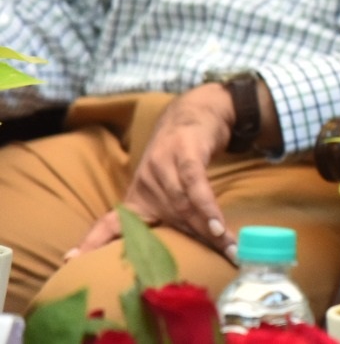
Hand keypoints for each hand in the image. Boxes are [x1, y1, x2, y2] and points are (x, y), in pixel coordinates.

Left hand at [71, 85, 234, 259]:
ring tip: (227, 251)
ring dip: (207, 232)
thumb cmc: (183, 156)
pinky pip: (196, 185)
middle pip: (163, 223)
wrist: (195, 111)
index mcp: (138, 195)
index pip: (109, 224)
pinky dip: (207, 207)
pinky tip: (218, 226)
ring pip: (184, 207)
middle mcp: (147, 183)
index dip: (91, 243)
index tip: (70, 262)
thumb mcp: (169, 185)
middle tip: (202, 270)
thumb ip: (171, 213)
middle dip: (184, 250)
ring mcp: (164, 166)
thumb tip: (183, 248)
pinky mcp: (186, 153)